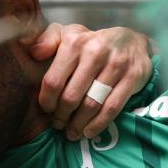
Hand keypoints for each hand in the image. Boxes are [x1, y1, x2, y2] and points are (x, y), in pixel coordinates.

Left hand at [28, 24, 152, 139]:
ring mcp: (116, 64)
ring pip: (91, 104)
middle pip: (71, 96)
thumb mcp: (68, 35)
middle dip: (62, 116)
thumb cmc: (91, 44)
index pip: (53, 81)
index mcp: (74, 42)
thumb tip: (33, 53)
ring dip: (78, 124)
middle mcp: (95, 51)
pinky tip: (89, 132)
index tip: (47, 110)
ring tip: (72, 132)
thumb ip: (48, 40)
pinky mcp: (133, 77)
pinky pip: (112, 108)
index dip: (47, 101)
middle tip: (59, 124)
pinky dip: (98, 124)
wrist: (132, 41)